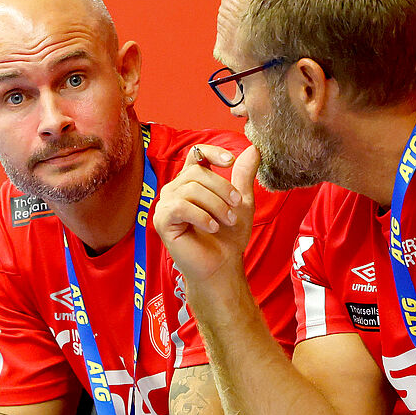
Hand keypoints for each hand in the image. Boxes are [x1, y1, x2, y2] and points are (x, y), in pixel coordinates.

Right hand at [153, 144, 257, 287]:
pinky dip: (201, 216)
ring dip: (215, 205)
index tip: (230, 162)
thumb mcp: (241, 201)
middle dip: (221, 189)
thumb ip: (243, 175)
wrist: (221, 265)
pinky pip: (180, 207)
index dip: (212, 152)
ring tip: (227, 221)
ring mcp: (166, 206)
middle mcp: (175, 191)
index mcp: (191, 182)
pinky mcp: (162, 221)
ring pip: (190, 189)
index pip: (196, 154)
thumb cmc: (228, 237)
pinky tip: (212, 227)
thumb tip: (253, 148)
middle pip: (196, 173)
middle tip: (236, 207)